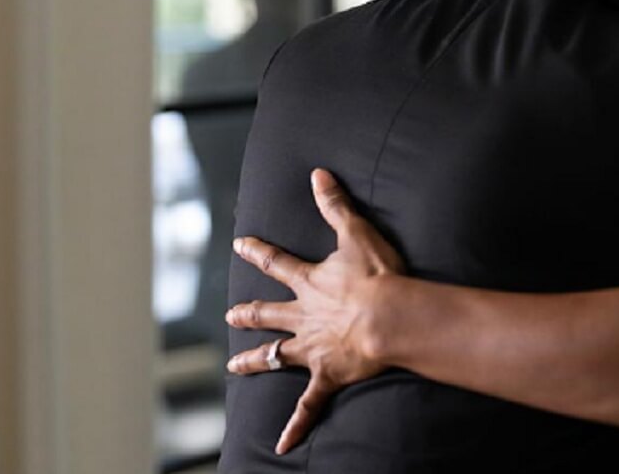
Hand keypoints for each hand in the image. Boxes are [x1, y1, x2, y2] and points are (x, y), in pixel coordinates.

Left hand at [225, 168, 404, 454]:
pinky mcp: (327, 375)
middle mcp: (303, 317)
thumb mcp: (355, 233)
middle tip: (230, 316)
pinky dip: (295, 425)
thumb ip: (335, 204)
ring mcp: (312, 348)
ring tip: (234, 369)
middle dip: (248, 315)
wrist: (388, 318)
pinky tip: (283, 446)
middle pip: (267, 315)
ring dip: (254, 362)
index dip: (257, 252)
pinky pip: (307, 405)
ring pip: (275, 356)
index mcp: (309, 283)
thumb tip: (317, 173)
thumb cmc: (377, 276)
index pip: (277, 264)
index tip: (239, 244)